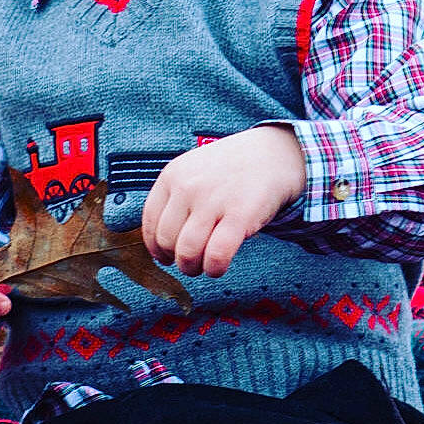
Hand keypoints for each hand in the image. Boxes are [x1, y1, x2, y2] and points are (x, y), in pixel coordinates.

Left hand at [141, 125, 306, 276]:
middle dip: (177, 260)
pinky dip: (214, 269)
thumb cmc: (231, 169)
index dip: (156, 248)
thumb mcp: (193, 170)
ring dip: (193, 268)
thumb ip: (174, 199)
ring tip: (204, 266)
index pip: (150, 222)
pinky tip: (219, 267)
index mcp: (172, 175)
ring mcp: (213, 201)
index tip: (166, 256)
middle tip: (191, 262)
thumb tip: (159, 246)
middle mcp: (188, 187)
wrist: (274, 154)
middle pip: (167, 241)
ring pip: (187, 252)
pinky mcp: (240, 215)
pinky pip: (216, 255)